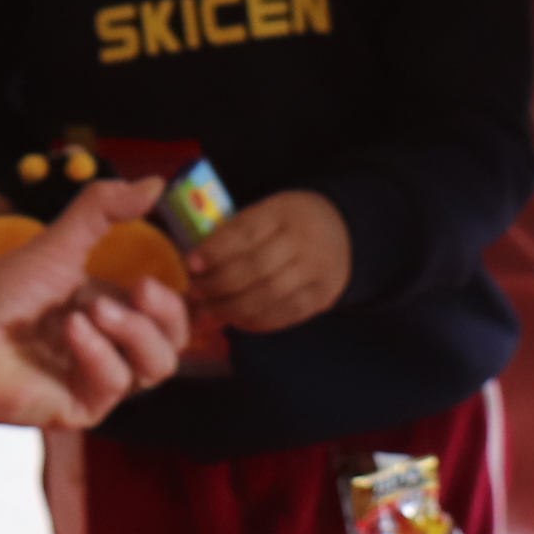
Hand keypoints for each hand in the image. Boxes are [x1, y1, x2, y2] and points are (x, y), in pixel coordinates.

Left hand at [0, 177, 189, 423]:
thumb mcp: (59, 242)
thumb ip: (105, 209)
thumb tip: (158, 182)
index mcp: (108, 311)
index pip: (168, 312)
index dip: (177, 297)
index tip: (168, 270)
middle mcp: (108, 347)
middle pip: (173, 342)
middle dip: (166, 313)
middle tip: (141, 289)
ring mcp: (96, 380)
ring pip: (156, 368)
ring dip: (134, 332)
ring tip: (93, 309)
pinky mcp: (83, 408)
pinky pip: (117, 383)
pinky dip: (98, 352)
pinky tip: (70, 331)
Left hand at [188, 187, 348, 332]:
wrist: (343, 232)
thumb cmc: (288, 223)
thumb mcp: (265, 213)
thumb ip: (233, 235)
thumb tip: (194, 267)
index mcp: (284, 211)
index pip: (247, 231)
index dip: (216, 250)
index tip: (191, 264)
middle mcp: (305, 240)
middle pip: (256, 267)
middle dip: (219, 285)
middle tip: (195, 294)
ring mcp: (317, 270)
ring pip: (269, 295)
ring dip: (233, 308)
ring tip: (209, 313)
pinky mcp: (322, 296)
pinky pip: (285, 314)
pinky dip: (255, 321)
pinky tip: (235, 321)